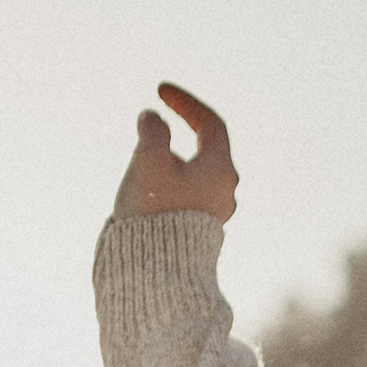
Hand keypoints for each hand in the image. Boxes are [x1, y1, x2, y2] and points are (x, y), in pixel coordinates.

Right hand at [115, 82, 238, 221]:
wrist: (157, 274)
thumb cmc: (155, 214)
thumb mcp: (149, 159)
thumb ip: (153, 130)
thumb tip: (152, 119)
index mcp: (221, 170)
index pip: (210, 123)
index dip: (185, 103)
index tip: (160, 91)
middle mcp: (225, 192)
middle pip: (205, 149)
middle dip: (176, 133)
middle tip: (150, 126)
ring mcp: (214, 215)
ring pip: (193, 175)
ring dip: (168, 161)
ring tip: (141, 165)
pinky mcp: (199, 234)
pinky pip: (186, 197)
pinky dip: (167, 184)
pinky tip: (145, 193)